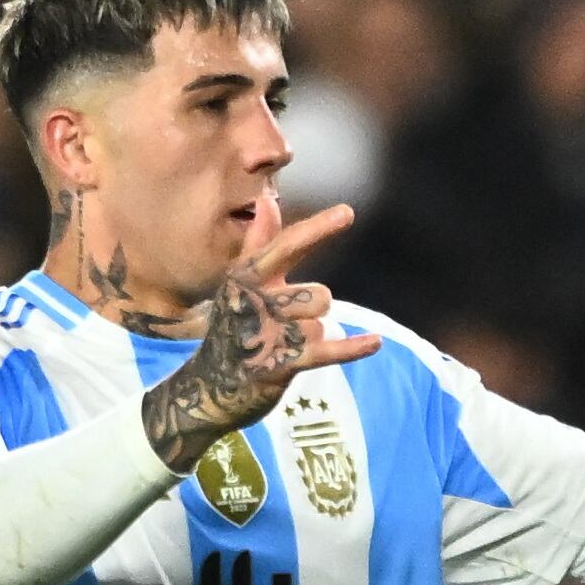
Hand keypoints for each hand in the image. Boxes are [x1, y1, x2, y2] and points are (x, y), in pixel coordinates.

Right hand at [140, 196, 383, 471]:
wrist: (208, 385)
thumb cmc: (234, 325)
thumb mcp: (240, 281)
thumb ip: (259, 241)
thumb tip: (268, 198)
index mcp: (247, 275)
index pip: (287, 246)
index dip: (318, 230)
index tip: (348, 213)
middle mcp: (256, 300)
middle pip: (317, 295)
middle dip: (318, 305)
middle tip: (294, 318)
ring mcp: (268, 333)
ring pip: (320, 322)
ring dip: (315, 330)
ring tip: (289, 339)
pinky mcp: (279, 363)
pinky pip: (327, 350)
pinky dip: (352, 348)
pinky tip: (376, 342)